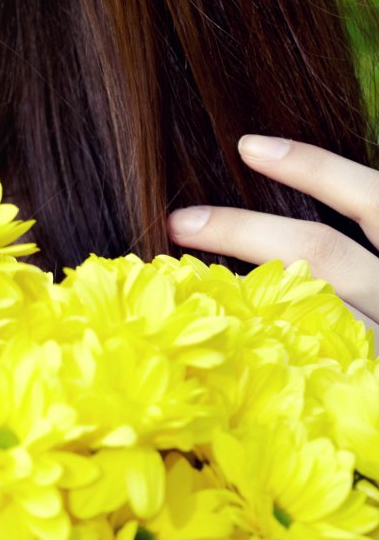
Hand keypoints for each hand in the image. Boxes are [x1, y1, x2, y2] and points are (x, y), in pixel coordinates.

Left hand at [164, 134, 378, 350]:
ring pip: (303, 312)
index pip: (371, 201)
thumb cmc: (378, 316)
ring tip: (183, 281)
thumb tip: (278, 179)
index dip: (314, 170)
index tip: (250, 147)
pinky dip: (260, 353)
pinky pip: (306, 370)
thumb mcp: (367, 276)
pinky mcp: (368, 392)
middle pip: (322, 253)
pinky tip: (219, 352)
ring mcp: (377, 350)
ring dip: (238, 295)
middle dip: (243, 231)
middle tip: (180, 221)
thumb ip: (337, 258)